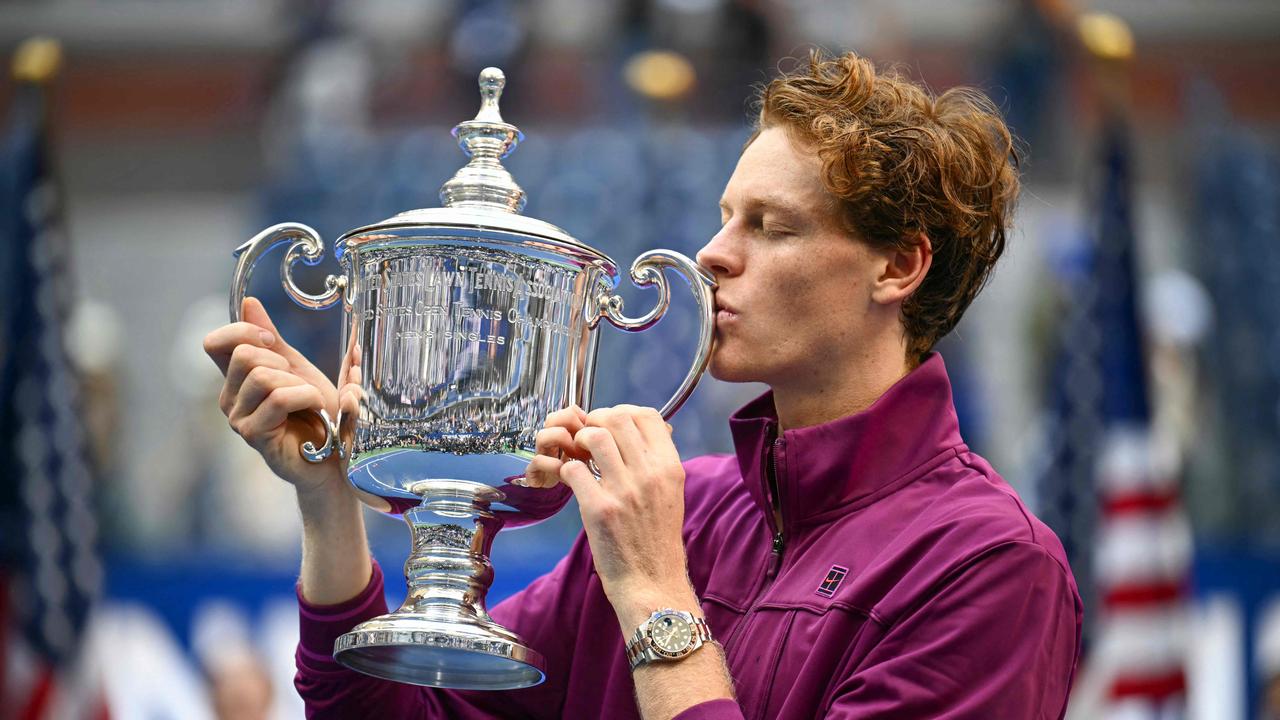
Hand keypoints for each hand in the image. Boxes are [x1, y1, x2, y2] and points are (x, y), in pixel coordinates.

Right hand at [203, 296, 344, 495]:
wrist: (335, 455)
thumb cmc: (316, 414)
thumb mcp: (296, 368)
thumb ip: (272, 340)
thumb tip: (249, 303)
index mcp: (236, 379)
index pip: (214, 343)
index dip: (242, 331)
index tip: (271, 339)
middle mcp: (229, 399)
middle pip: (243, 355)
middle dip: (281, 362)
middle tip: (300, 383)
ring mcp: (238, 419)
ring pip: (261, 377)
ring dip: (297, 383)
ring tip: (309, 400)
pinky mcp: (254, 436)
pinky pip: (277, 399)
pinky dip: (305, 397)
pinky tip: (314, 409)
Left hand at [525, 405, 694, 617]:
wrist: (652, 584)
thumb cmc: (657, 541)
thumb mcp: (670, 495)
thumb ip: (656, 464)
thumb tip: (636, 434)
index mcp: (670, 468)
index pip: (647, 415)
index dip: (623, 413)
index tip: (611, 426)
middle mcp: (650, 475)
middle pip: (617, 419)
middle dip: (596, 423)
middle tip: (588, 440)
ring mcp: (624, 491)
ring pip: (593, 437)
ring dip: (579, 442)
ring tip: (579, 458)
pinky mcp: (599, 509)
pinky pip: (573, 470)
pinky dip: (567, 471)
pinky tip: (572, 482)